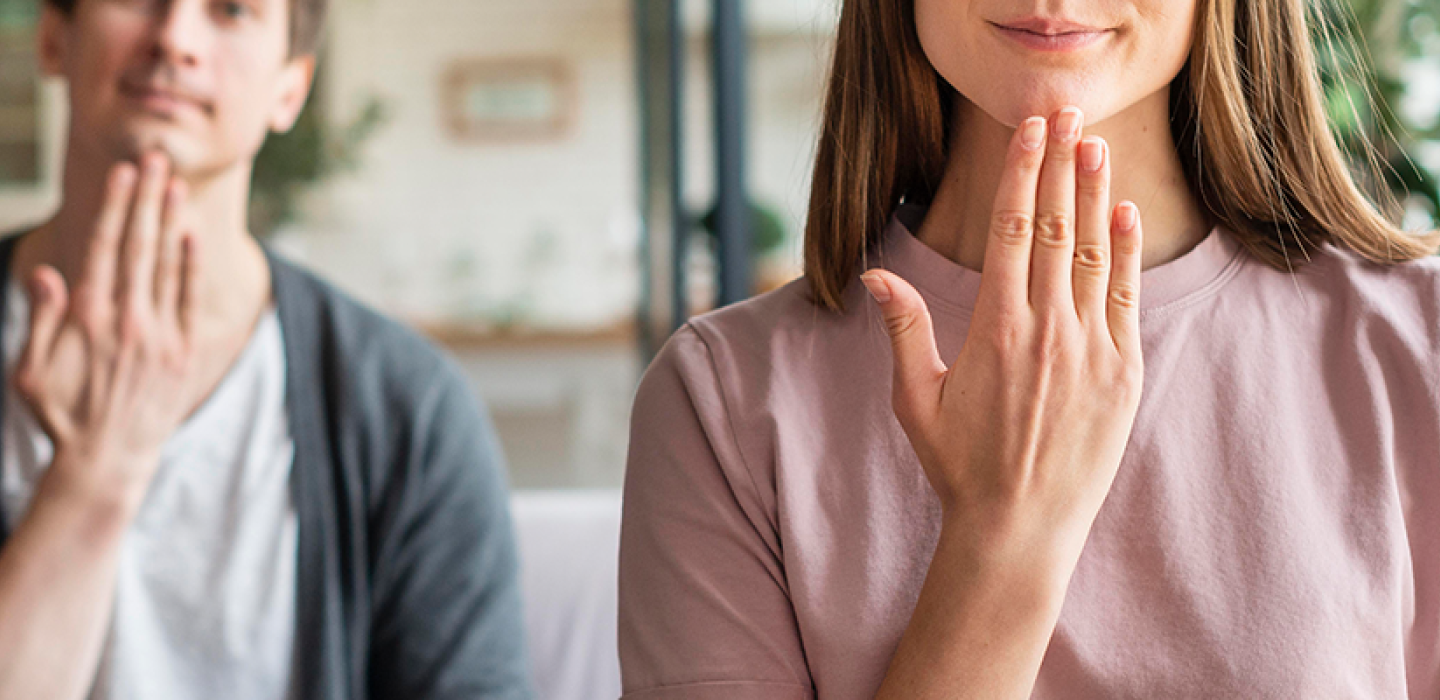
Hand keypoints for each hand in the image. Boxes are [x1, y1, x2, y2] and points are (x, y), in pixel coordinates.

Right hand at [14, 153, 200, 510]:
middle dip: (146, 199)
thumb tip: (47, 272)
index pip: (105, 248)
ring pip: (167, 266)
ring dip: (170, 222)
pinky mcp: (183, 353)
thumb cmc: (60, 415)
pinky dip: (192, 267)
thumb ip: (40, 318)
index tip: (123, 173)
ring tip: (175, 185)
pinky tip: (192, 236)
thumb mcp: (29, 369)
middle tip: (156, 160)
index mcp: (87, 318)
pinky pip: (190, 300)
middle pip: (139, 246)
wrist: (106, 462)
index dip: (115, 207)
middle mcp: (127, 320)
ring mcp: (159, 335)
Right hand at [862, 107, 1143, 569]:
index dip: (1022, 172)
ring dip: (1096, 194)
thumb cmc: (960, 466)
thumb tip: (876, 277)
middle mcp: (1048, 328)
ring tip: (1097, 146)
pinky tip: (1123, 215)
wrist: (1020, 528)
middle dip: (1061, 164)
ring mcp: (1092, 349)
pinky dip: (1126, 252)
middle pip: (1058, 225)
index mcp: (997, 326)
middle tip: (1067, 114)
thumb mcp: (916, 400)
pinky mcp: (1123, 374)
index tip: (1030, 130)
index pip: (1013, 228)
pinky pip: (1125, 298)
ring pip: (1096, 253)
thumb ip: (905, 330)